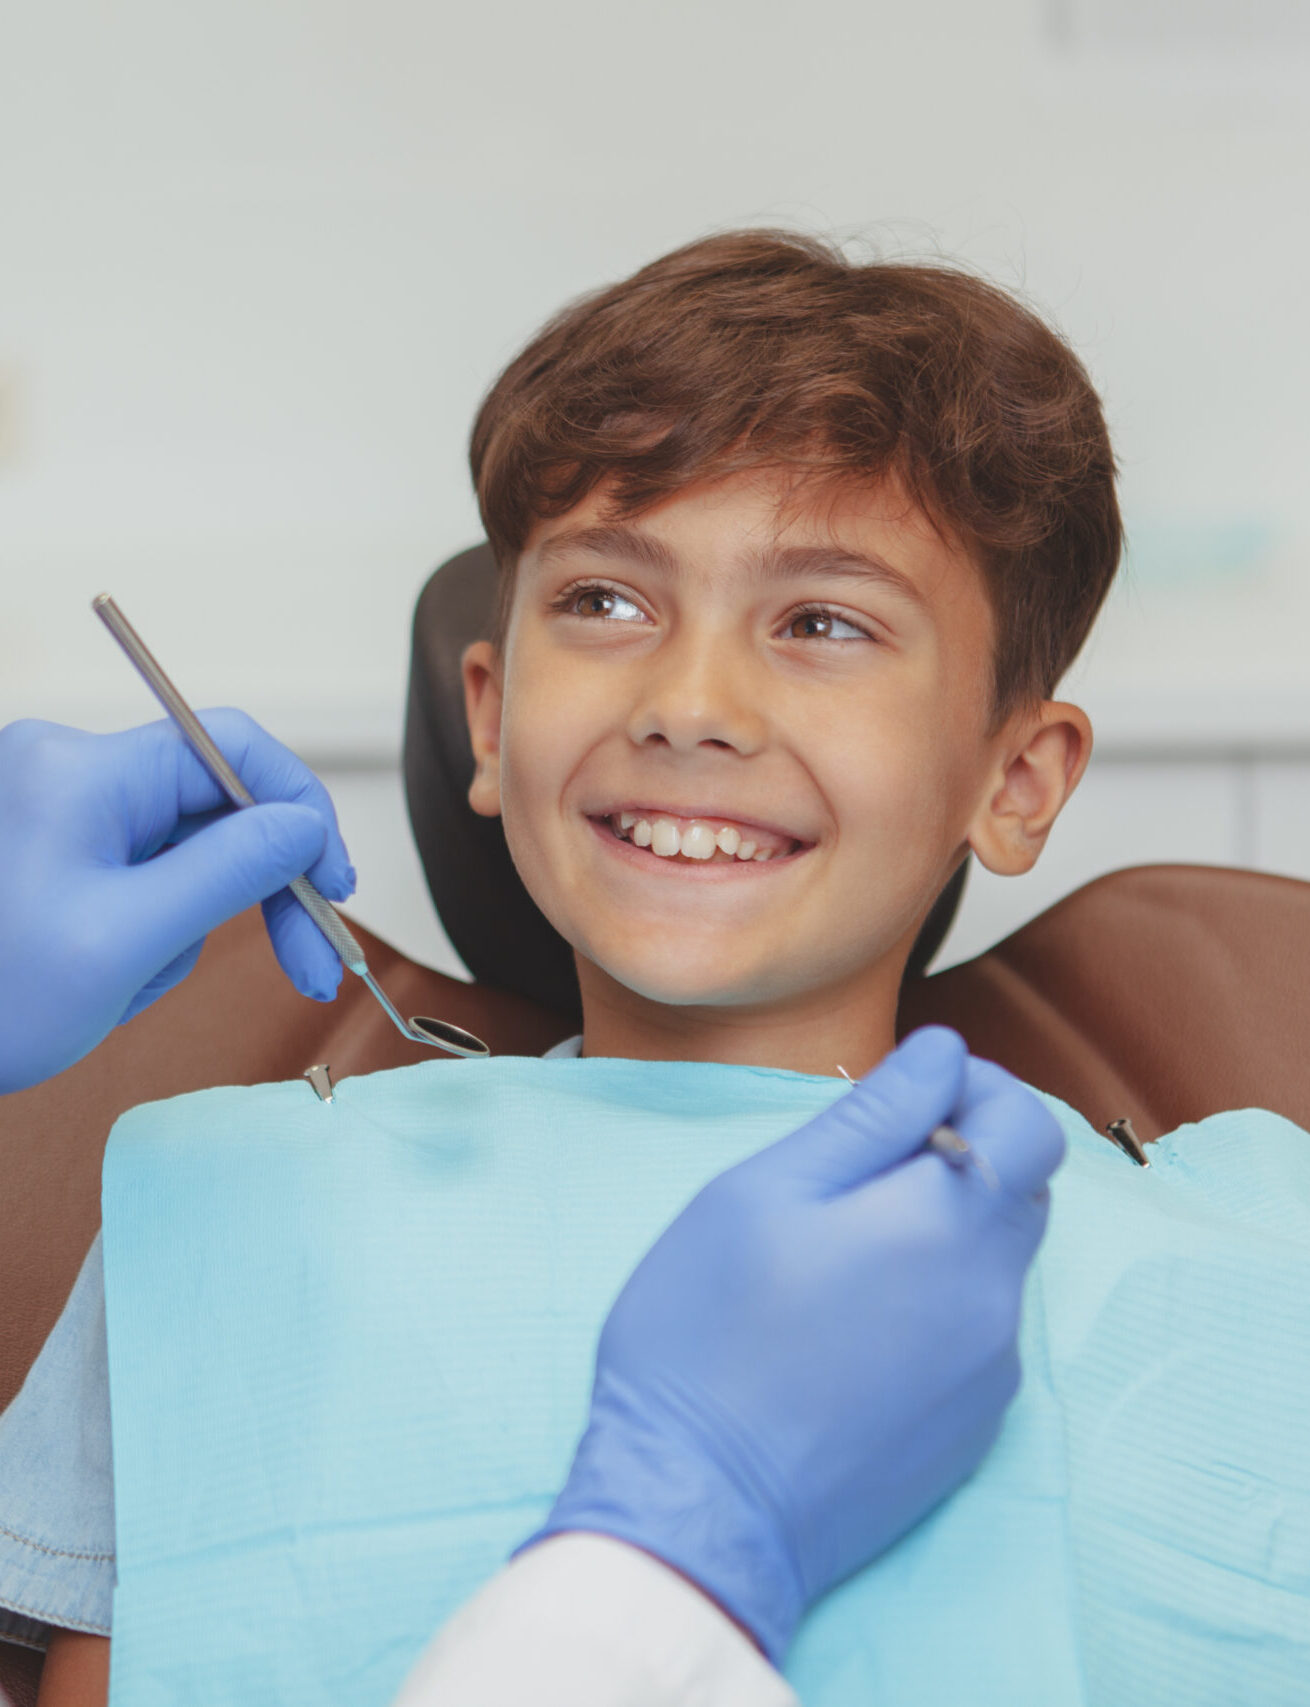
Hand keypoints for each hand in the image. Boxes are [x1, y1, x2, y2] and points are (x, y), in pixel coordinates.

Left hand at [0, 712, 354, 1092]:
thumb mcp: (128, 941)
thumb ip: (230, 871)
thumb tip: (305, 827)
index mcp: (81, 772)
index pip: (232, 747)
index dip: (300, 809)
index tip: (332, 882)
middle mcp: (69, 771)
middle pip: (217, 804)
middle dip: (264, 884)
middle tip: (311, 962)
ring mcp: (61, 809)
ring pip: (188, 851)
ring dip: (191, 923)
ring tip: (138, 981)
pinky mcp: (56, 848)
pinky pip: (147, 876)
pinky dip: (156, 930)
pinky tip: (119, 976)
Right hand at [524, 1026, 1065, 1665]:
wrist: (699, 1507)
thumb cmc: (709, 1333)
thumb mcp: (764, 1191)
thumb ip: (872, 1114)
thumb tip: (945, 1052)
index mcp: (950, 1225)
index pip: (1031, 1125)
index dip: (979, 1089)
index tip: (906, 1099)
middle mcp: (994, 1299)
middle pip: (1022, 1191)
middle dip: (962, 1154)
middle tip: (861, 1167)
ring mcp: (990, 1375)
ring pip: (995, 1263)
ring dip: (944, 1229)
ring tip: (840, 1249)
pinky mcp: (970, 1430)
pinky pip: (975, 1332)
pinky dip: (934, 1301)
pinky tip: (848, 1325)